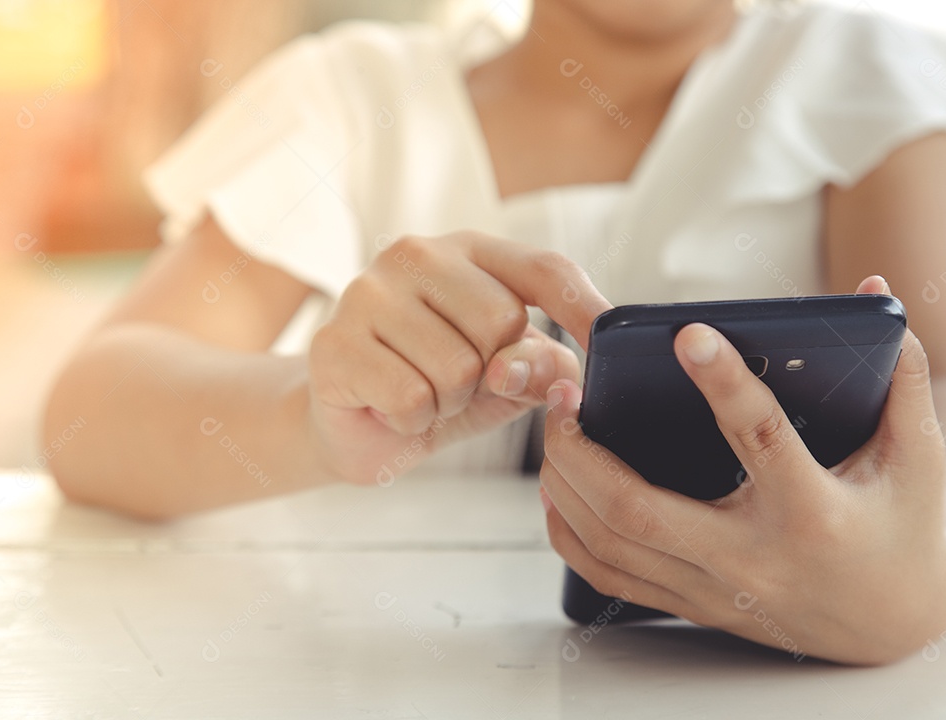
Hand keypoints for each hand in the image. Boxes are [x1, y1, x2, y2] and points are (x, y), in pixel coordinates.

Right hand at [308, 231, 610, 485]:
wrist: (354, 428)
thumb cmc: (436, 388)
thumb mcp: (506, 378)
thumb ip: (543, 367)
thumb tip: (567, 377)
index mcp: (468, 252)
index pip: (544, 269)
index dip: (585, 306)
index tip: (611, 340)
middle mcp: (415, 255)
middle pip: (501, 322)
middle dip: (489, 375)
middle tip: (454, 382)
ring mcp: (367, 292)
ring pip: (458, 367)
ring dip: (448, 403)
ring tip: (420, 394)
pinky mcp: (334, 342)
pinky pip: (413, 398)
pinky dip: (413, 422)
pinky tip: (390, 408)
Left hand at [539, 276, 945, 664]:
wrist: (890, 621)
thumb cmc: (900, 524)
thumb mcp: (916, 455)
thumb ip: (901, 375)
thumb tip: (878, 290)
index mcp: (813, 513)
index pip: (760, 440)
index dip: (726, 384)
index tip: (687, 334)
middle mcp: (753, 559)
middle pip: (640, 509)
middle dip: (586, 447)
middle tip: (565, 388)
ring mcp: (713, 589)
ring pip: (611, 542)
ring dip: (567, 481)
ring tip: (555, 422)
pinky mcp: (691, 602)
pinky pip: (608, 574)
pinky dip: (570, 530)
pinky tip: (558, 487)